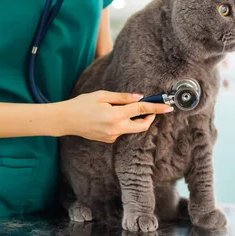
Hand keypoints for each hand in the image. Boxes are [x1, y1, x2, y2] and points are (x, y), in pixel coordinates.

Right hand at [58, 91, 173, 142]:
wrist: (66, 120)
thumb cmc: (82, 104)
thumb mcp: (101, 95)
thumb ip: (122, 97)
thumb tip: (139, 97)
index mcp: (115, 115)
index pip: (141, 110)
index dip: (156, 108)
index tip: (168, 107)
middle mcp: (116, 128)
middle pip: (141, 126)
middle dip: (149, 118)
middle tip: (150, 109)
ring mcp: (112, 136)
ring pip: (131, 129)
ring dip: (133, 119)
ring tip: (120, 108)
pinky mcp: (108, 140)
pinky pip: (121, 131)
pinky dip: (122, 123)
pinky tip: (109, 116)